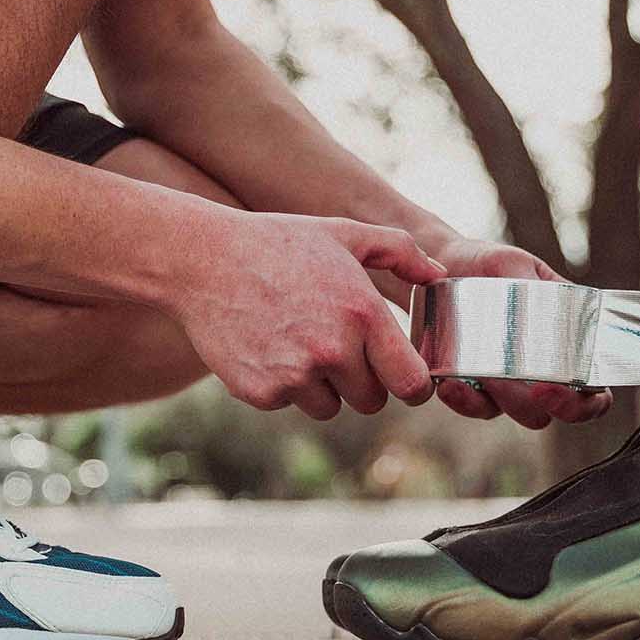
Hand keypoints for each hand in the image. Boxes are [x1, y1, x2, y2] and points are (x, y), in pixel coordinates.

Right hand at [172, 212, 445, 419]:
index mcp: (363, 315)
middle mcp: (333, 351)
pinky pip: (288, 403)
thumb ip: (399, 251)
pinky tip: (266, 345)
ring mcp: (295, 376)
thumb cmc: (279, 243)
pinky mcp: (261, 393)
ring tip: (297, 340)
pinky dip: (281, 384)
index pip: (412, 384)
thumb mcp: (343, 233)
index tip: (401, 376)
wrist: (202, 259)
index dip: (411, 384)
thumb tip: (437, 276)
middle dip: (362, 381)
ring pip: (330, 407)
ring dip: (322, 386)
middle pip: (372, 401)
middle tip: (337, 347)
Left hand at [429, 238, 612, 429]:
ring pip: (509, 411)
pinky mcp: (467, 387)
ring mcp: (501, 385)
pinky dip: (463, 399)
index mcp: (565, 345)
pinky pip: (470, 406)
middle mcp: (536, 374)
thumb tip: (548, 306)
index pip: (592, 392)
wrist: (445, 265)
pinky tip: (451, 383)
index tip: (565, 387)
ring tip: (486, 374)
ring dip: (501, 399)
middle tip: (536, 387)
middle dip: (543, 406)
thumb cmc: (490, 266)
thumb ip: (531, 284)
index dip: (586, 403)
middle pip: (549, 411)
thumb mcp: (513, 264)